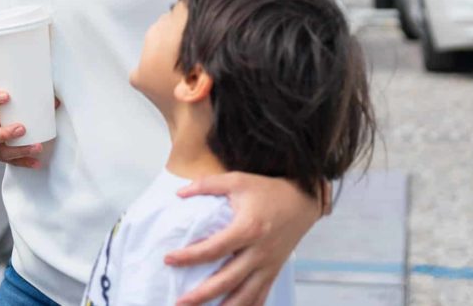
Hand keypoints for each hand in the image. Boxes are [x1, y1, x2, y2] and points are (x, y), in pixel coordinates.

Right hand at [0, 89, 57, 168]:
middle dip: (4, 133)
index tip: (7, 96)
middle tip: (22, 129)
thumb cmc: (14, 108)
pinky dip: (25, 162)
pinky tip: (36, 162)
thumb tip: (56, 102)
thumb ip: (35, 97)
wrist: (10, 120)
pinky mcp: (2, 155)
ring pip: (0, 151)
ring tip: (36, 147)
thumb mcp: (18, 100)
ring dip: (18, 151)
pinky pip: (12, 162)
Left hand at [165, 173, 318, 305]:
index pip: (214, 249)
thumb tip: (178, 194)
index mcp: (248, 228)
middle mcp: (259, 252)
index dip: (190, 256)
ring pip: (245, 295)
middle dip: (202, 294)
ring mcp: (268, 265)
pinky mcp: (274, 271)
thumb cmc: (268, 190)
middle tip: (180, 302)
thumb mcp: (237, 180)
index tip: (169, 259)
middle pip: (227, 279)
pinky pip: (260, 296)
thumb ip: (206, 184)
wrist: (303, 201)